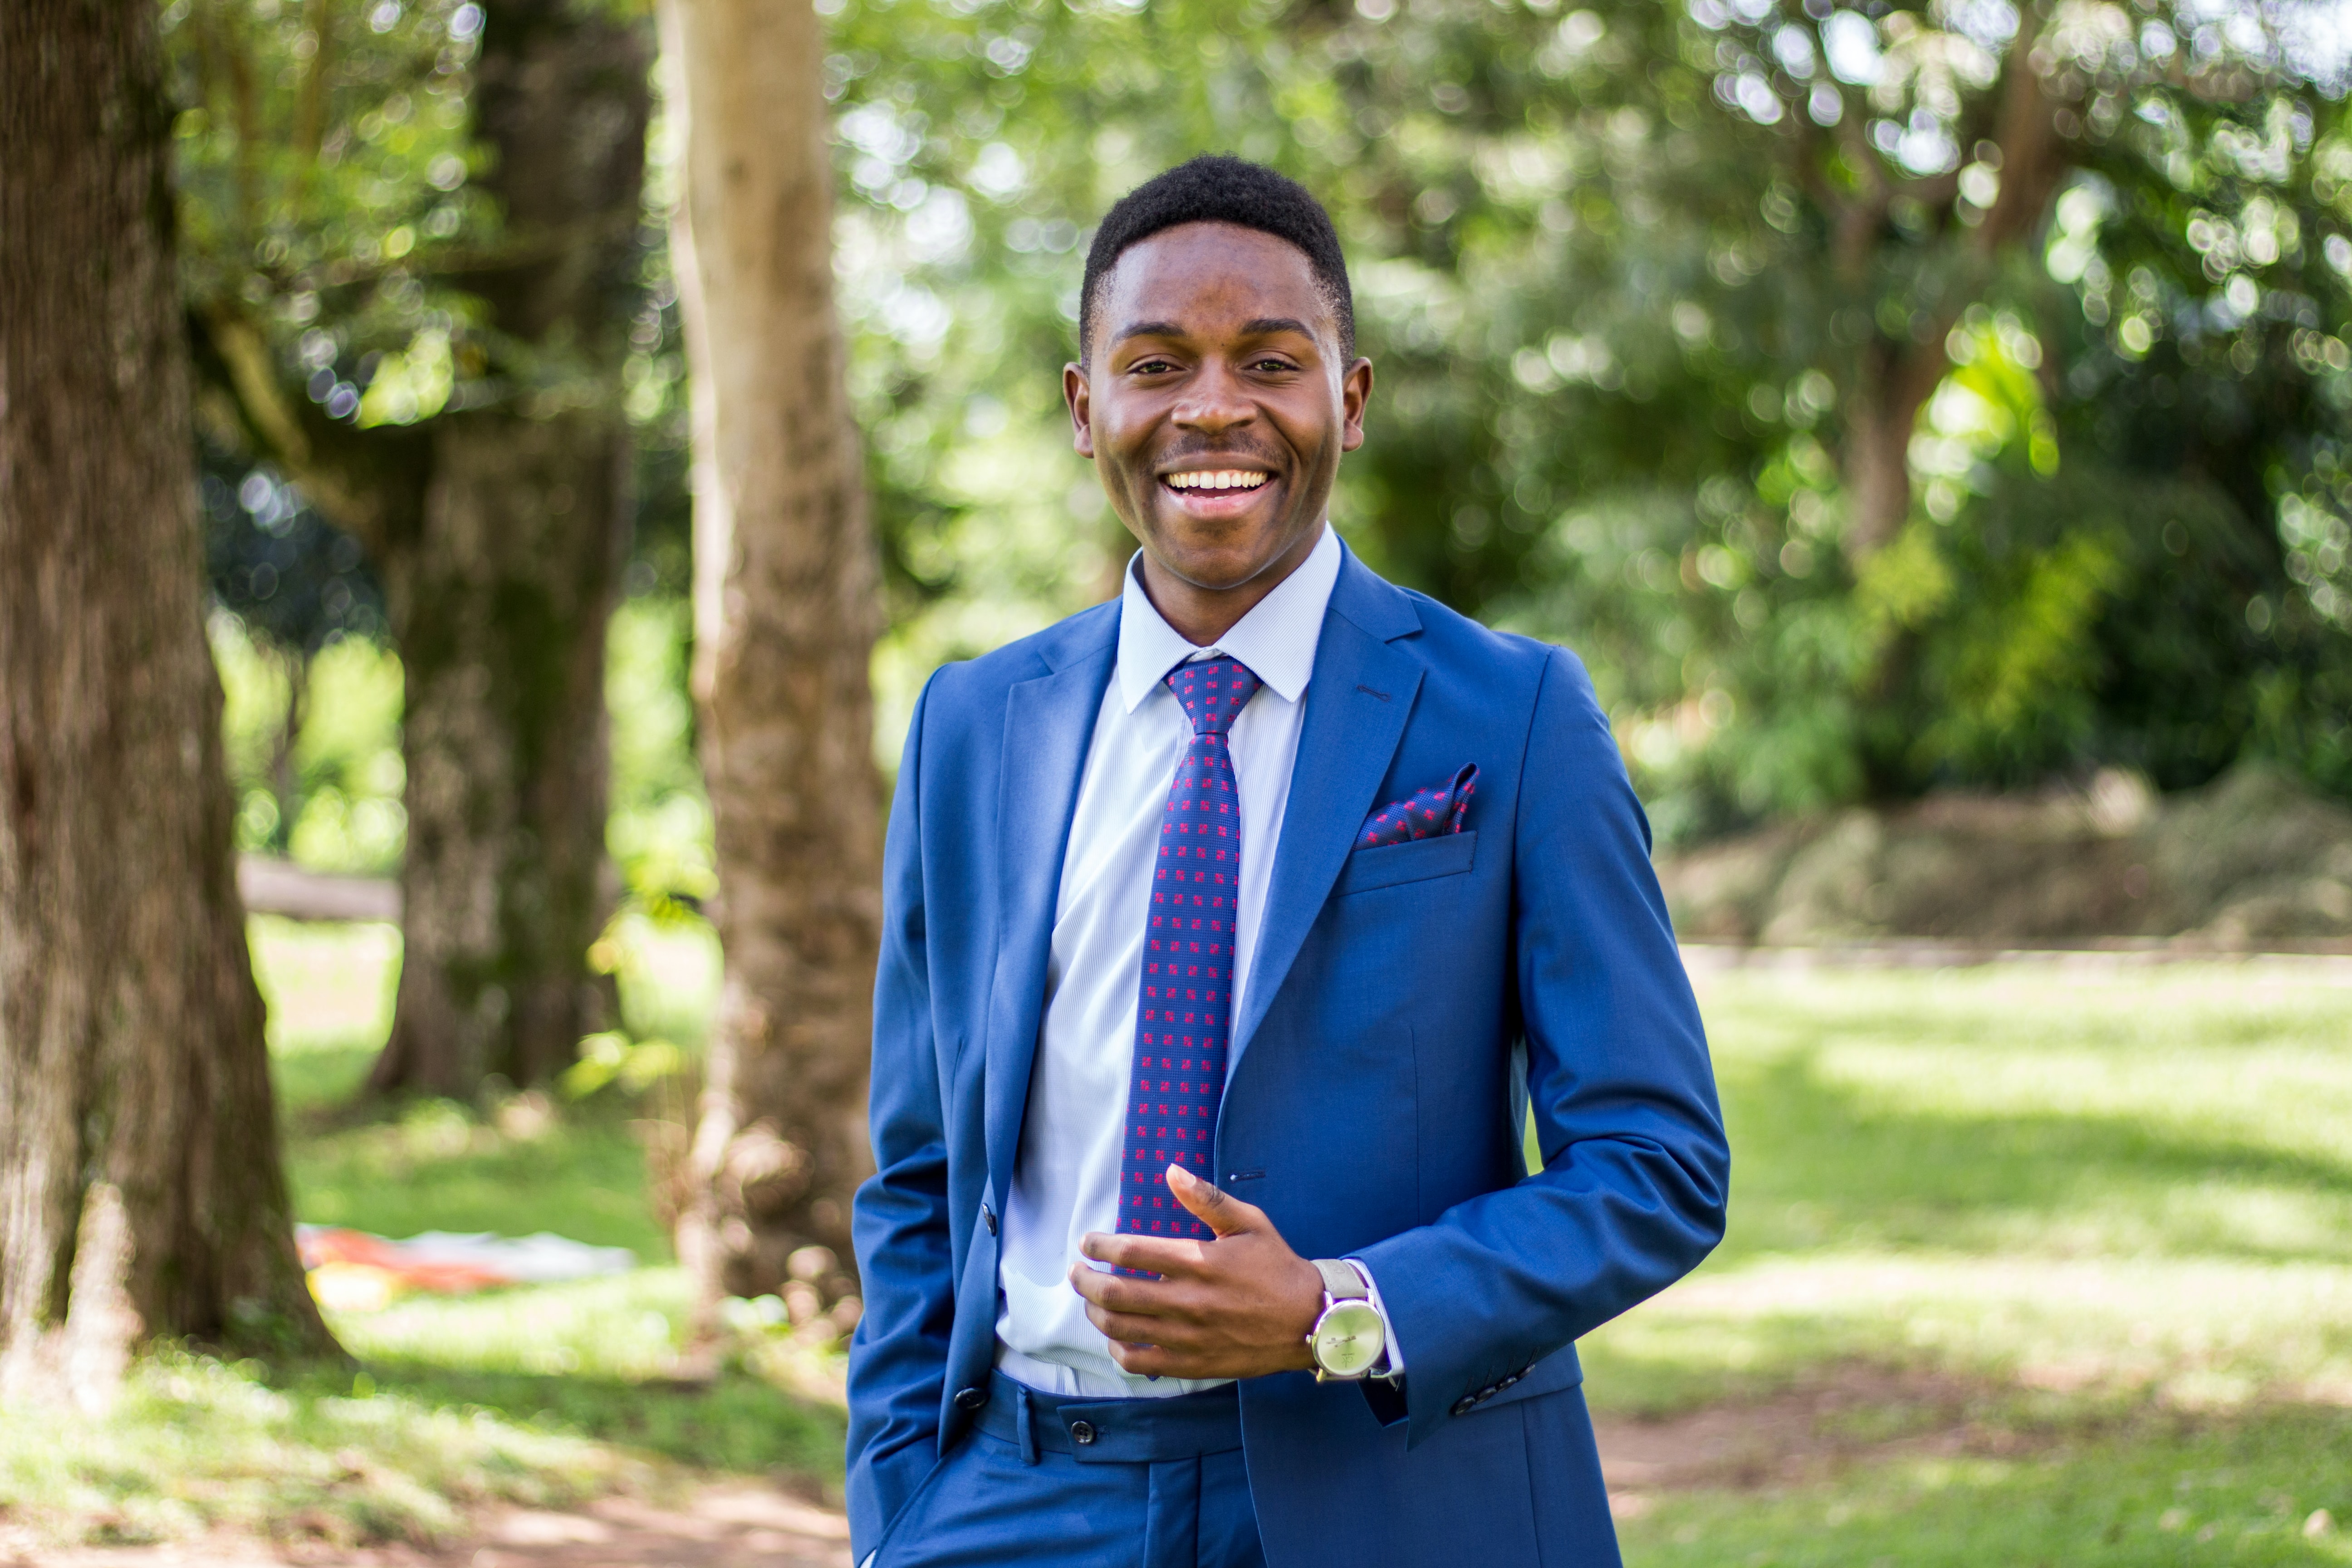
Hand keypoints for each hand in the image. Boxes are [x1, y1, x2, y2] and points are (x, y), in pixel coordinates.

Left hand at [1068, 1164, 1323, 1378]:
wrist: (1309, 1320)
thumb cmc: (1277, 1266)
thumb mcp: (1249, 1222)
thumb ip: (1207, 1198)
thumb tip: (1171, 1171)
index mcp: (1199, 1261)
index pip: (1130, 1252)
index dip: (1098, 1246)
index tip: (1087, 1242)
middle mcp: (1188, 1301)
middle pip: (1115, 1293)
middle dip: (1085, 1281)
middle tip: (1077, 1272)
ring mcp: (1188, 1337)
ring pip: (1121, 1329)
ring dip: (1095, 1313)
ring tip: (1090, 1300)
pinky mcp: (1192, 1364)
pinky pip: (1140, 1363)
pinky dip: (1119, 1350)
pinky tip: (1116, 1337)